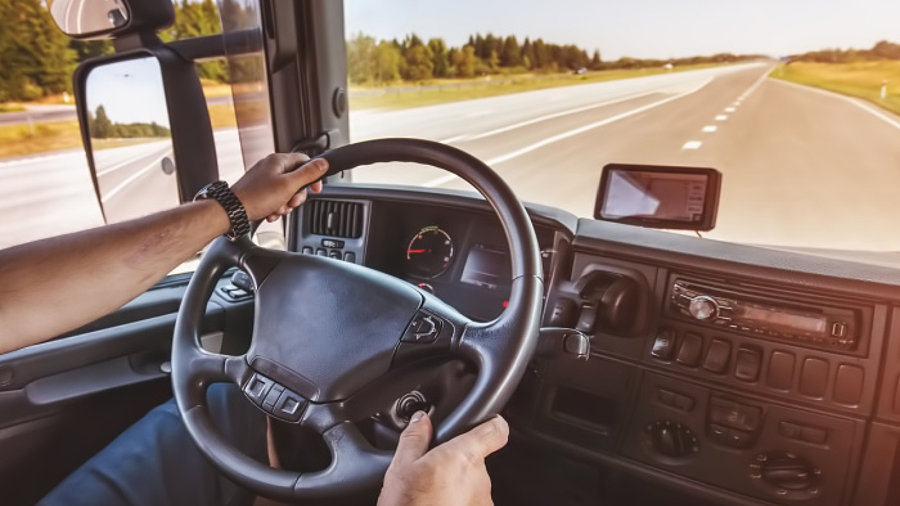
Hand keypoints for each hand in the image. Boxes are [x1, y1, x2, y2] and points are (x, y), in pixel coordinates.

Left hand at [231, 153, 327, 221]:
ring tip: (279, 209)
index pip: (305, 161)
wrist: (232, 211)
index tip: (315, 189)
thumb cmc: (256, 198)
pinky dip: (276, 207)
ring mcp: (263, 179)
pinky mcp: (258, 191)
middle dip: (297, 195)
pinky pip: (275, 198)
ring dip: (286, 203)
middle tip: (292, 202)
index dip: (313, 176)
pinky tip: (272, 212)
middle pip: (296, 179)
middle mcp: (270, 167)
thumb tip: (323, 163)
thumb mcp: (289, 185)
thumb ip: (308, 174)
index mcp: (278, 161)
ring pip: (286, 191)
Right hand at [378, 412, 508, 505]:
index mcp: (463, 457)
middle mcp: (479, 479)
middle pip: (476, 460)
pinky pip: (472, 504)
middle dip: (457, 463)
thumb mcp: (401, 468)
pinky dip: (458, 504)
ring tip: (431, 495)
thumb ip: (415, 438)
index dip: (492, 424)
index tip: (488, 422)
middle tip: (433, 471)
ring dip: (457, 487)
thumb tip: (421, 420)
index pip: (496, 430)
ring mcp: (483, 502)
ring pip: (473, 485)